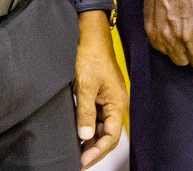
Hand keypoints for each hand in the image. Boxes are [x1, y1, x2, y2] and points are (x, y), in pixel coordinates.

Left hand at [73, 13, 126, 167]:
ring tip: (75, 152)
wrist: (90, 35)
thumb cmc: (92, 55)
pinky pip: (96, 118)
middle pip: (108, 135)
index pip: (112, 136)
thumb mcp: (86, 86)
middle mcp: (115, 103)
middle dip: (94, 150)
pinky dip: (87, 128)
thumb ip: (86, 112)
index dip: (98, 151)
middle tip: (77, 162)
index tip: (82, 160)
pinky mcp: (99, 96)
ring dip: (90, 141)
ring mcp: (107, 100)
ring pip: (101, 128)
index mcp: (117, 102)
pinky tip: (76, 135)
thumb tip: (86, 136)